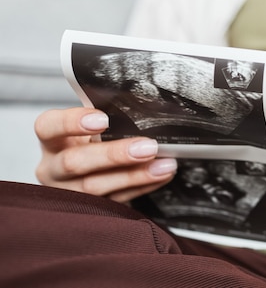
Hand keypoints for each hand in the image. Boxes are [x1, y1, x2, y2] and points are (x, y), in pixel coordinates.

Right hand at [35, 107, 176, 202]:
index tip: (103, 119)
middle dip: (114, 155)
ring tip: (165, 166)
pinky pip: (116, 200)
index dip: (72, 123)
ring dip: (135, 176)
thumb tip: (144, 109)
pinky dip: (143, 186)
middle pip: (74, 163)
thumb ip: (109, 115)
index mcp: (51, 139)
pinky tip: (162, 176)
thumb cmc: (94, 138)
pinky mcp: (88, 208)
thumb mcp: (93, 124)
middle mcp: (52, 167)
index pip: (48, 127)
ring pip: (95, 187)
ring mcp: (68, 191)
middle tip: (148, 147)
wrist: (93, 167)